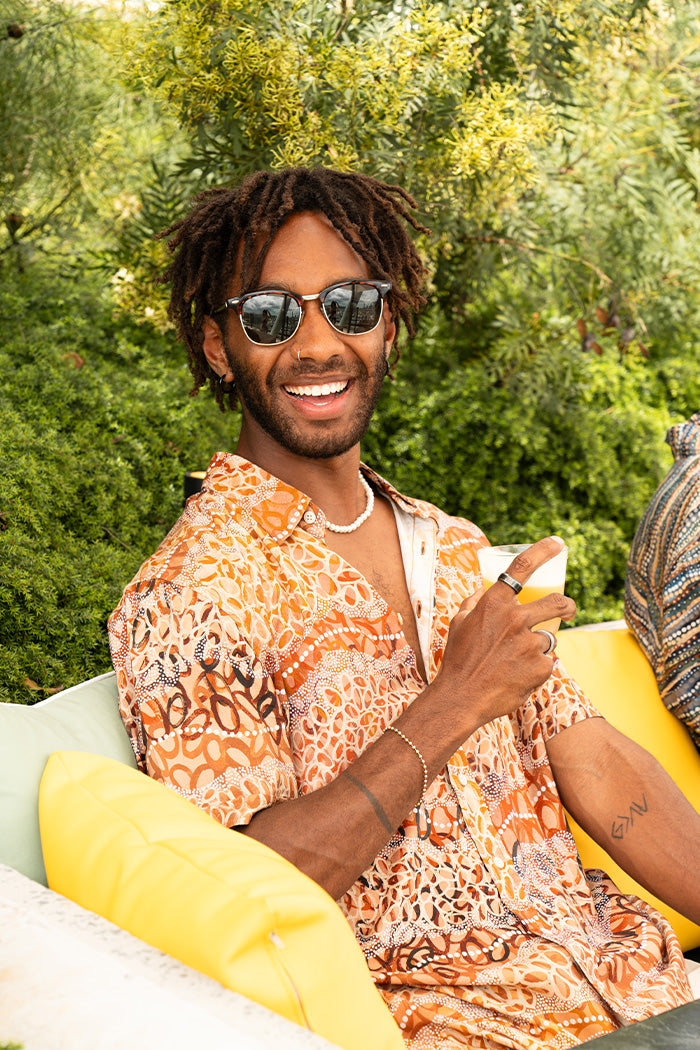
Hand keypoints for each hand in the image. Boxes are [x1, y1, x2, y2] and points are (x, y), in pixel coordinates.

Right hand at [434, 536, 576, 733]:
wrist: (461, 698)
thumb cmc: (458, 659)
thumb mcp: (459, 624)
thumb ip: (473, 602)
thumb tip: (484, 588)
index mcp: (495, 603)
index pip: (523, 566)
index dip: (543, 550)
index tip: (558, 542)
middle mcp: (515, 619)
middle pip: (557, 602)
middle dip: (568, 606)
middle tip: (568, 611)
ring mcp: (530, 643)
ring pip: (547, 639)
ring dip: (537, 649)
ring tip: (514, 663)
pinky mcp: (540, 667)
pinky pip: (546, 662)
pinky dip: (535, 669)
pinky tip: (515, 678)